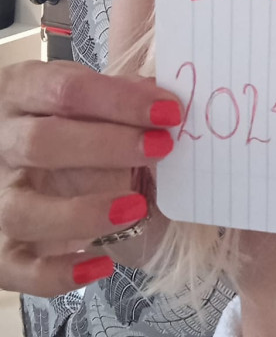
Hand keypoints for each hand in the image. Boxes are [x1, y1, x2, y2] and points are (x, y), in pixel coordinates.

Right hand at [0, 59, 181, 294]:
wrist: (28, 157)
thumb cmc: (68, 117)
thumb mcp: (87, 94)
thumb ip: (120, 93)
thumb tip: (162, 101)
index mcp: (22, 93)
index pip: (66, 91)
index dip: (120, 100)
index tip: (168, 111)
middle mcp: (1, 143)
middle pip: (41, 143)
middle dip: (106, 146)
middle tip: (161, 148)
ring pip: (21, 210)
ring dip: (81, 213)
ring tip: (136, 208)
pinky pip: (13, 268)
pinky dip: (55, 274)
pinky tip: (100, 266)